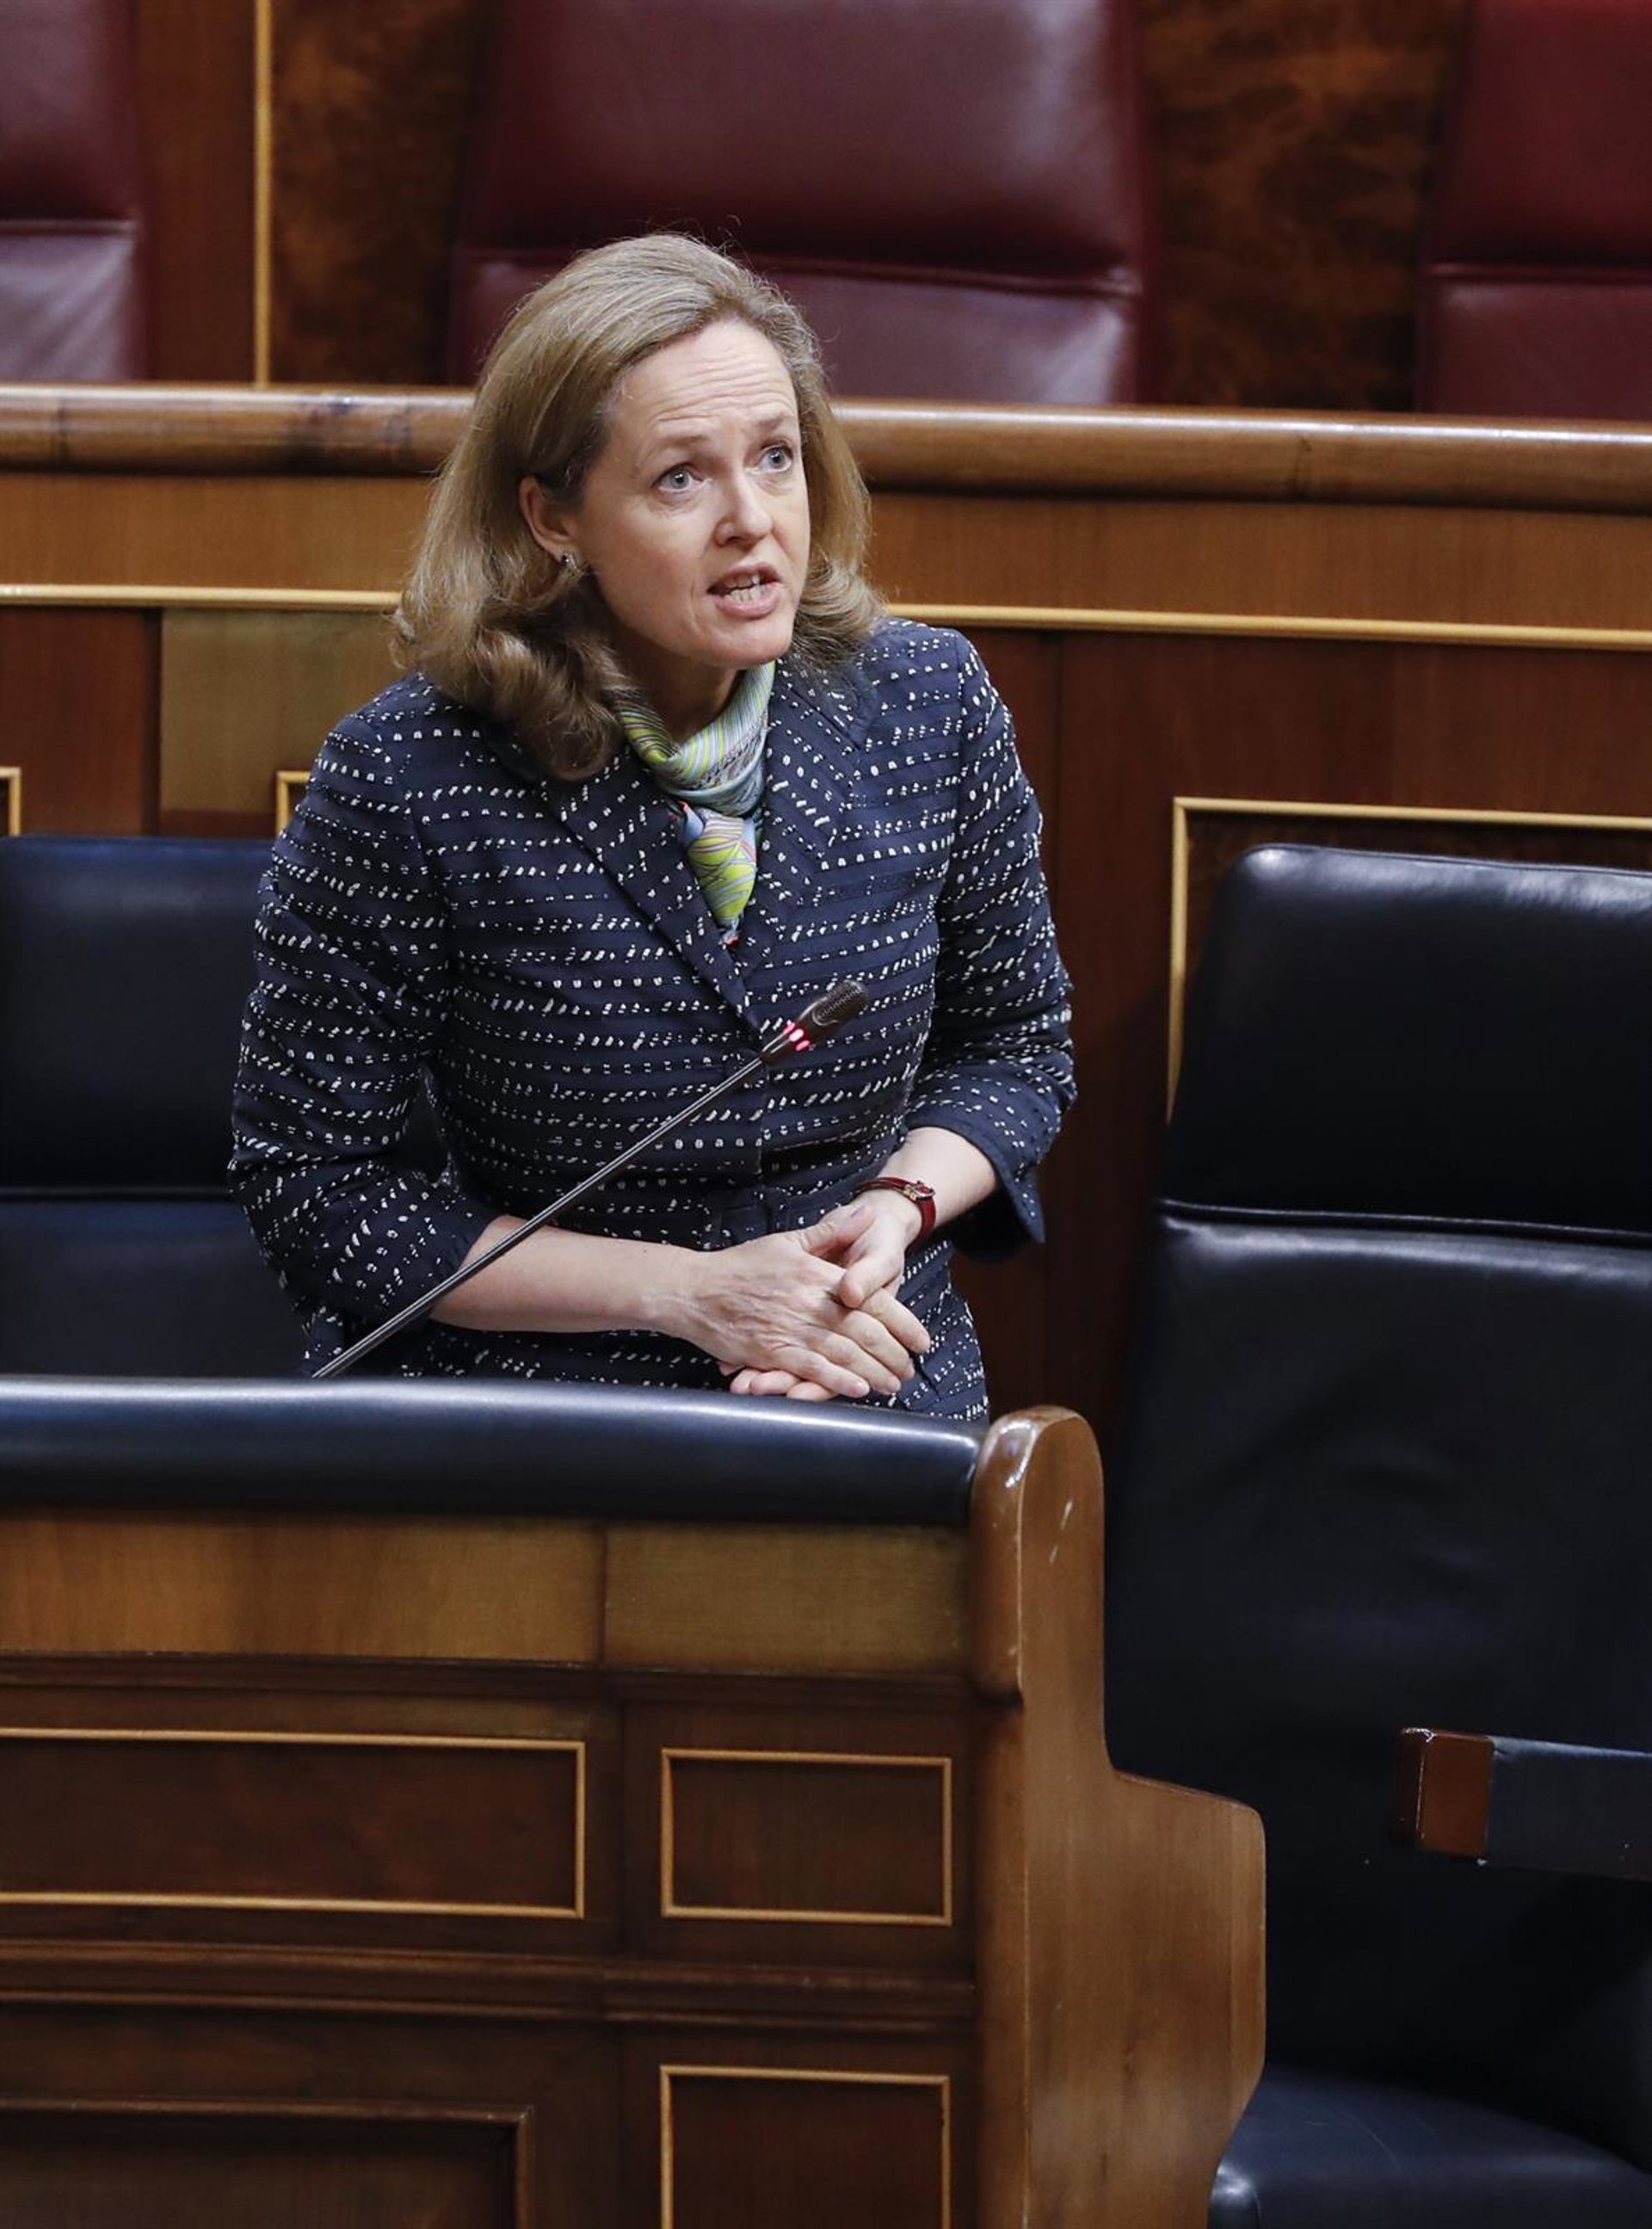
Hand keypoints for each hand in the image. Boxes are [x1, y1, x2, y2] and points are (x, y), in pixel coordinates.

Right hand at [663, 1214, 928, 1399]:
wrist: (694, 1289)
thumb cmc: (740, 1265)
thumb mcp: (788, 1242)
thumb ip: (831, 1231)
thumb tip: (866, 1213)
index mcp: (818, 1276)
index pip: (873, 1301)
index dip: (902, 1323)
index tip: (921, 1340)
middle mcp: (810, 1304)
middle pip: (865, 1332)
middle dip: (894, 1354)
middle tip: (911, 1369)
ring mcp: (791, 1330)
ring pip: (844, 1354)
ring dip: (874, 1371)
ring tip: (894, 1384)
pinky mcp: (771, 1352)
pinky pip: (811, 1368)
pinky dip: (837, 1380)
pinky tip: (858, 1389)